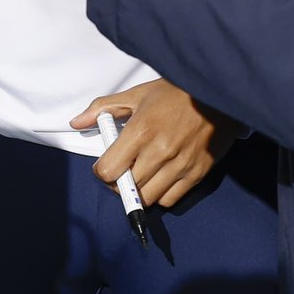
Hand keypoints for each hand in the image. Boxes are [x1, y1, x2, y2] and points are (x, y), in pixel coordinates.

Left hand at [71, 80, 238, 207]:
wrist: (217, 94)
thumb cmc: (175, 93)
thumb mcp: (137, 95)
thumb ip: (104, 108)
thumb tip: (76, 122)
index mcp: (141, 130)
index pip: (109, 170)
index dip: (102, 171)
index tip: (105, 165)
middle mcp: (160, 151)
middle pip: (126, 187)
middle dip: (118, 182)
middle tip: (122, 171)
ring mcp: (180, 165)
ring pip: (148, 198)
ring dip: (139, 191)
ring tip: (141, 175)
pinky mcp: (197, 173)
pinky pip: (171, 199)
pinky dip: (161, 194)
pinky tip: (160, 178)